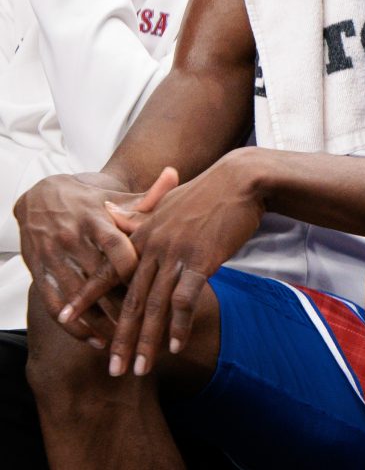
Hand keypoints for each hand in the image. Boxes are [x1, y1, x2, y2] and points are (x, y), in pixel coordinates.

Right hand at [14, 169, 176, 345]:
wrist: (42, 196)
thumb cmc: (94, 200)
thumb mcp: (118, 196)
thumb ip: (148, 196)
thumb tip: (176, 173)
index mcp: (97, 219)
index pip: (116, 246)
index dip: (132, 268)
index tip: (152, 287)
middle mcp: (73, 238)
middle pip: (99, 278)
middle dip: (121, 305)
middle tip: (146, 327)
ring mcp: (54, 257)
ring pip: (77, 297)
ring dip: (100, 322)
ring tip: (124, 340)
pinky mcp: (39, 271)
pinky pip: (54, 304)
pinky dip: (73, 326)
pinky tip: (94, 341)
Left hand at [104, 152, 264, 375]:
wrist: (240, 180)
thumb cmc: (206, 192)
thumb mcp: (164, 202)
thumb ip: (135, 215)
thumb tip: (107, 212)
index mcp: (142, 235)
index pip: (107, 272)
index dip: (86, 296)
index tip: (65, 320)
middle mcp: (153, 248)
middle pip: (130, 300)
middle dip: (121, 338)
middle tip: (113, 369)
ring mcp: (176, 254)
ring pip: (154, 305)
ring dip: (147, 341)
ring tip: (141, 369)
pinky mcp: (202, 259)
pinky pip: (185, 299)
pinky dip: (179, 324)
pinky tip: (176, 346)